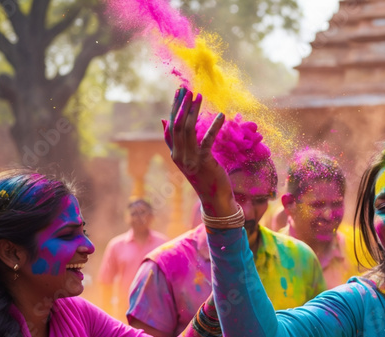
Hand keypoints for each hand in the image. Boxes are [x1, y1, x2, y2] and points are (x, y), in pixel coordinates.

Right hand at [164, 87, 231, 214]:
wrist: (215, 200)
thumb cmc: (205, 177)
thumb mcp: (189, 158)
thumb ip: (177, 142)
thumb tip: (164, 121)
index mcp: (175, 154)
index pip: (171, 126)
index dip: (174, 108)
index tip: (179, 91)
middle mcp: (179, 156)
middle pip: (177, 125)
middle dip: (181, 105)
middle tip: (187, 88)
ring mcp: (190, 159)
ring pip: (188, 130)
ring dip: (193, 111)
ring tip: (199, 96)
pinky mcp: (204, 162)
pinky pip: (207, 140)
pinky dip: (213, 126)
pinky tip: (221, 115)